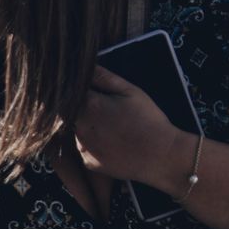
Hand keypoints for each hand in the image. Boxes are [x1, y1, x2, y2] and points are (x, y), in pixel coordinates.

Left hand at [74, 66, 184, 185]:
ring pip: (75, 131)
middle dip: (79, 109)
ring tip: (111, 126)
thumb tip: (84, 66)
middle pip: (67, 114)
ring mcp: (82, 146)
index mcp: (90, 106)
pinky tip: (111, 142)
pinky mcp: (87, 162)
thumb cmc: (148, 120)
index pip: (67, 93)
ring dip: (85, 126)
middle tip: (103, 110)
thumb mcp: (130, 92)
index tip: (86, 91)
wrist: (161, 156)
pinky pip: (84, 148)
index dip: (73, 91)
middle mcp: (80, 127)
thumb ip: (104, 78)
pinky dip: (93, 144)